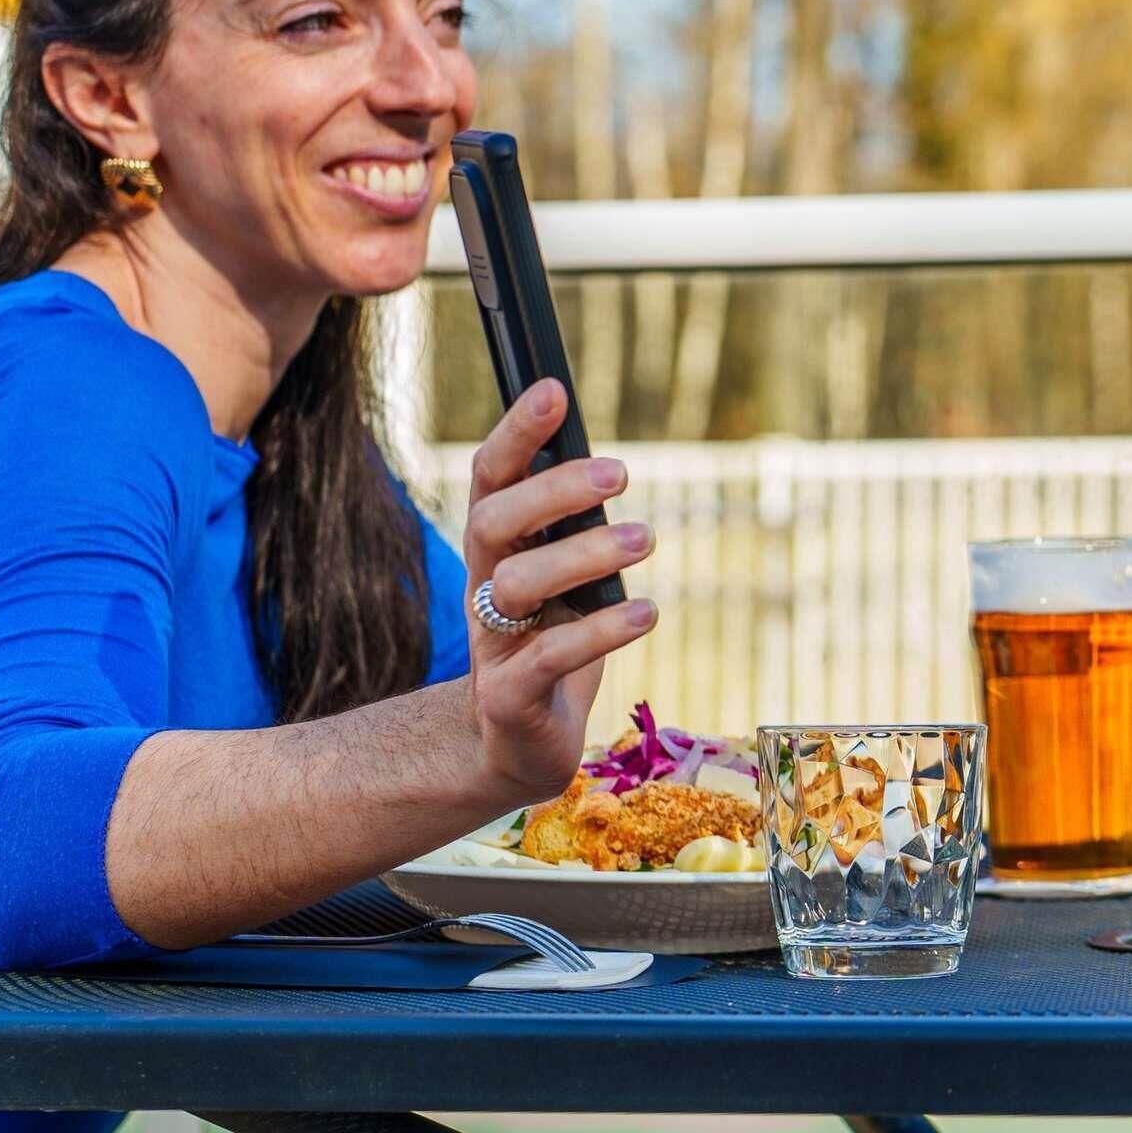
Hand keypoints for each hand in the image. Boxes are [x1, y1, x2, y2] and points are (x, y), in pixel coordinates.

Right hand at [460, 379, 658, 803]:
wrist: (516, 742)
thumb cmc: (553, 642)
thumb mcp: (565, 579)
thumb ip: (577, 529)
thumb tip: (608, 464)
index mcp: (497, 549)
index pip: (492, 478)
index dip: (516, 433)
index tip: (553, 390)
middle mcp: (484, 587)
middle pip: (493, 522)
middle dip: (552, 490)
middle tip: (620, 473)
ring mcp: (492, 644)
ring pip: (517, 586)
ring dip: (582, 556)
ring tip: (643, 539)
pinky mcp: (510, 697)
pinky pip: (550, 657)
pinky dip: (602, 631)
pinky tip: (647, 611)